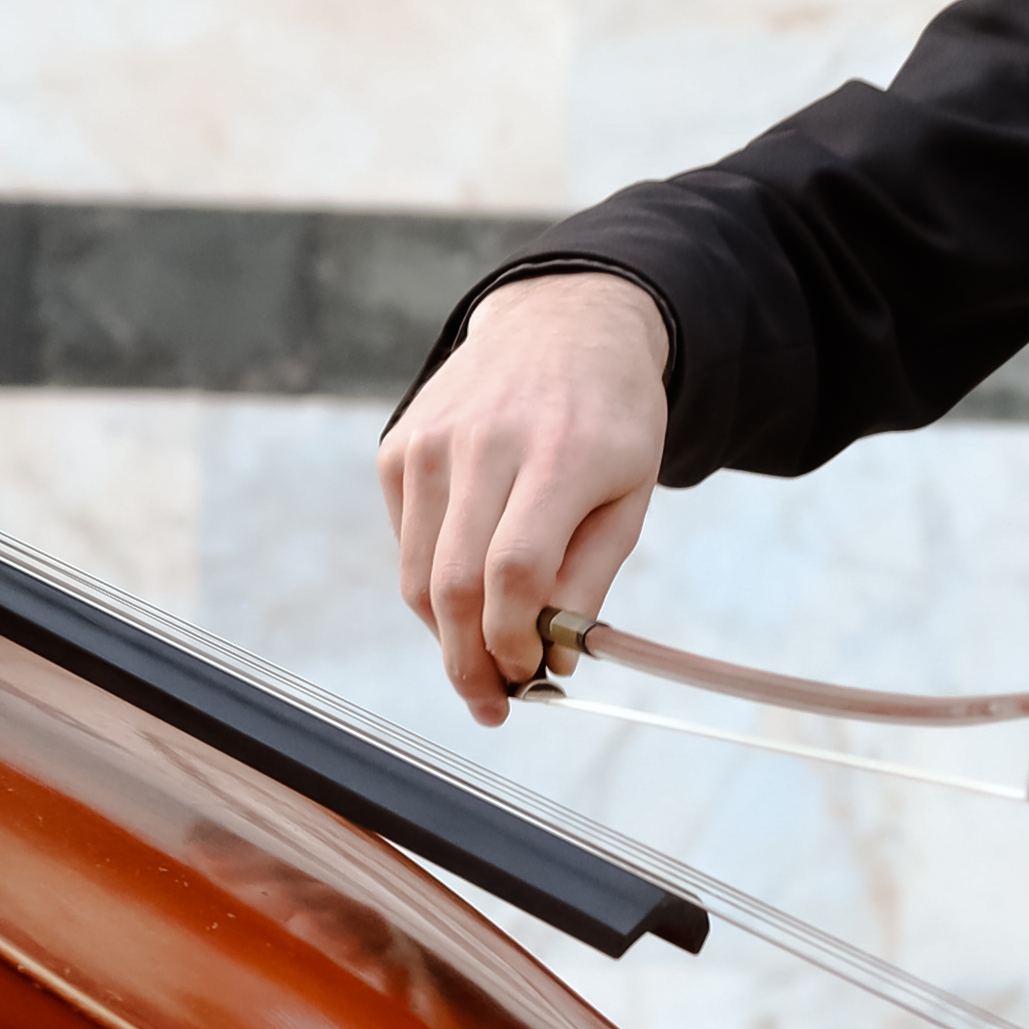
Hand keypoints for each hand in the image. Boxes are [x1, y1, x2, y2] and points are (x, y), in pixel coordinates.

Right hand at [384, 270, 673, 725]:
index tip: (530, 677)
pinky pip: (406, 544)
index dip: (514, 641)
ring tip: (483, 659)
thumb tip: (552, 663)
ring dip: (446, 637)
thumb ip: (591, 579)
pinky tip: (469, 586)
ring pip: (418, 575)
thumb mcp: (630, 496)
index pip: (514, 572)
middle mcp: (484, 444)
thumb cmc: (609, 421)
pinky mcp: (398, 447)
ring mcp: (431, 442)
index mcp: (559, 455)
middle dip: (469, 664)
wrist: (561, 325)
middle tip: (492, 704)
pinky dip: (432, 584)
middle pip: (453, 586)